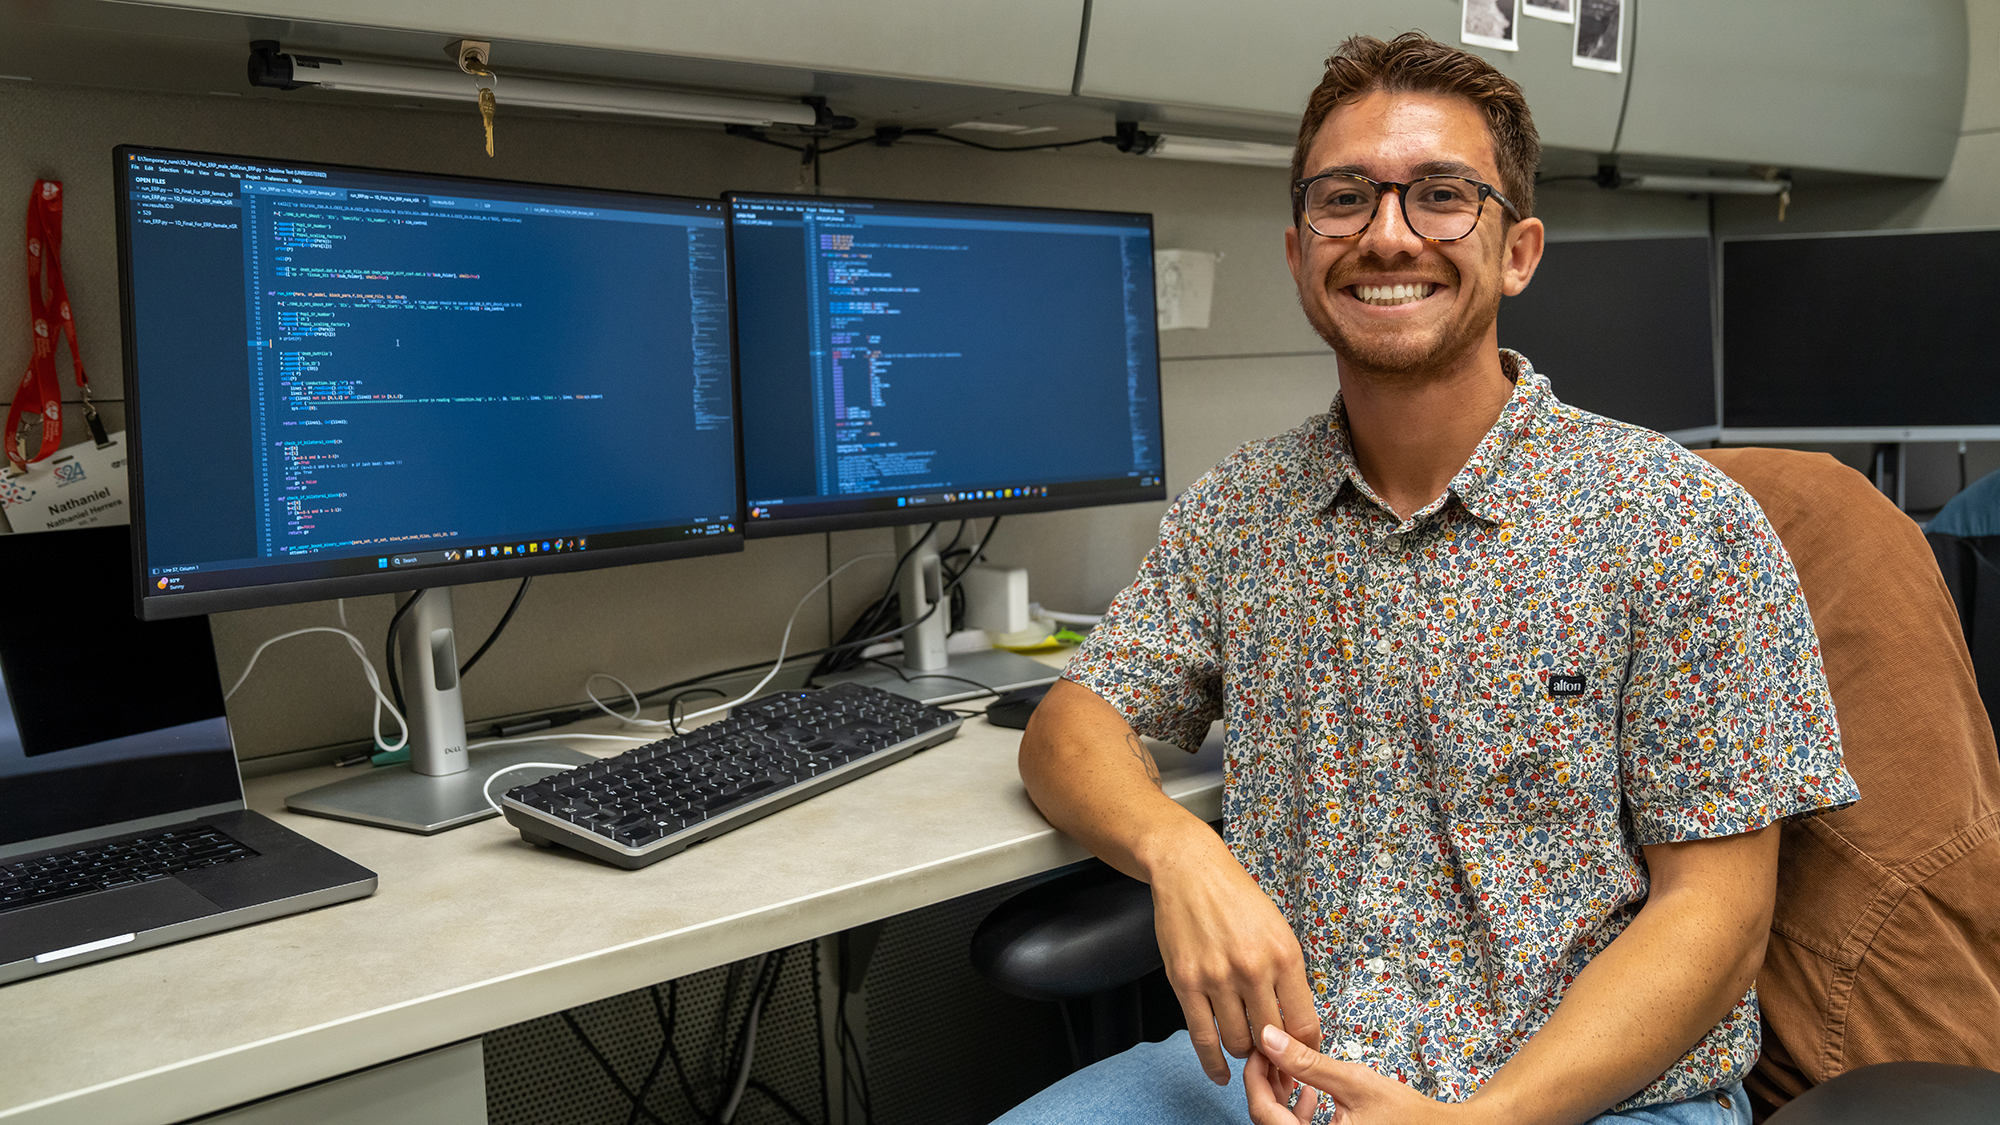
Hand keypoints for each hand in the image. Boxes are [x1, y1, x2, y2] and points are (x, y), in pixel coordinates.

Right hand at [1147, 823, 1322, 1084]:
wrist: (1190, 871)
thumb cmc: (1236, 898)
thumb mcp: (1278, 930)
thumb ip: (1287, 976)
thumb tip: (1295, 1024)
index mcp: (1284, 954)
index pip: (1304, 1024)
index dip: (1305, 1050)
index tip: (1300, 1056)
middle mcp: (1252, 968)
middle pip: (1272, 1039)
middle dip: (1275, 1057)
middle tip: (1272, 1062)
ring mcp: (1216, 977)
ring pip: (1238, 1042)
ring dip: (1244, 1052)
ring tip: (1245, 1048)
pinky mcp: (1185, 982)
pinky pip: (1202, 1037)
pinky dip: (1213, 1064)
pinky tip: (1220, 1073)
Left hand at [1246, 1026, 1457, 1124]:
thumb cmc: (1404, 1114)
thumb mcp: (1354, 1082)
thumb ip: (1308, 1063)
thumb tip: (1269, 1037)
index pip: (1263, 1114)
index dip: (1255, 1076)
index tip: (1260, 1047)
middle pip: (1268, 1119)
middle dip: (1267, 1083)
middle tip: (1273, 1050)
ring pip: (1280, 1124)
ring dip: (1280, 1095)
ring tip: (1291, 1066)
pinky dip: (1296, 1111)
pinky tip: (1309, 1091)